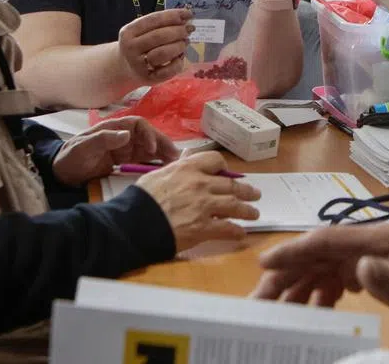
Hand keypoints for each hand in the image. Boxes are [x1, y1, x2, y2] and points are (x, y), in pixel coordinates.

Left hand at [52, 116, 179, 186]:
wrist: (62, 174)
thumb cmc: (71, 157)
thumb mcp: (83, 147)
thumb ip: (103, 139)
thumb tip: (127, 134)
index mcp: (115, 128)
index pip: (138, 125)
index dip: (148, 133)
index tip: (152, 148)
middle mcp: (124, 137)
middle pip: (149, 136)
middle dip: (163, 144)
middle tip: (175, 157)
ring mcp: (127, 150)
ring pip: (151, 148)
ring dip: (163, 154)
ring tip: (175, 164)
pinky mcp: (127, 163)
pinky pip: (146, 161)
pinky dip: (156, 164)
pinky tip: (164, 170)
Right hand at [117, 8, 193, 85]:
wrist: (125, 68)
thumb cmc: (139, 45)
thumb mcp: (141, 31)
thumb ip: (159, 24)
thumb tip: (184, 17)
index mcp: (128, 32)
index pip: (153, 20)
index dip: (172, 15)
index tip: (188, 14)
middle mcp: (131, 48)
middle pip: (158, 36)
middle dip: (178, 31)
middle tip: (190, 29)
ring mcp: (138, 64)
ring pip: (162, 53)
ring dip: (178, 46)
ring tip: (185, 42)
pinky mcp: (148, 79)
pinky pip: (167, 71)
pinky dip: (177, 63)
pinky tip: (180, 57)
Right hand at [135, 152, 261, 251]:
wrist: (133, 223)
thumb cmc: (141, 199)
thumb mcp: (157, 174)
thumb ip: (177, 166)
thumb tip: (187, 155)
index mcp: (188, 168)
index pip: (216, 161)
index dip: (224, 168)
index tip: (228, 175)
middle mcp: (201, 184)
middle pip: (231, 185)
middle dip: (246, 191)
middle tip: (255, 194)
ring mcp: (204, 206)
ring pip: (235, 205)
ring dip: (247, 210)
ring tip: (254, 214)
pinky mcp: (204, 227)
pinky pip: (227, 228)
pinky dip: (237, 231)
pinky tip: (241, 233)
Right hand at [251, 224, 388, 320]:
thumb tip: (357, 268)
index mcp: (374, 239)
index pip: (325, 241)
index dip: (293, 252)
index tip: (264, 264)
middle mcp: (365, 242)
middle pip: (316, 254)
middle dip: (286, 274)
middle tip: (260, 299)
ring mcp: (367, 254)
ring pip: (322, 266)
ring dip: (299, 286)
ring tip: (279, 311)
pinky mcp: (371, 268)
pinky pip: (335, 276)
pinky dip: (320, 291)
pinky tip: (313, 309)